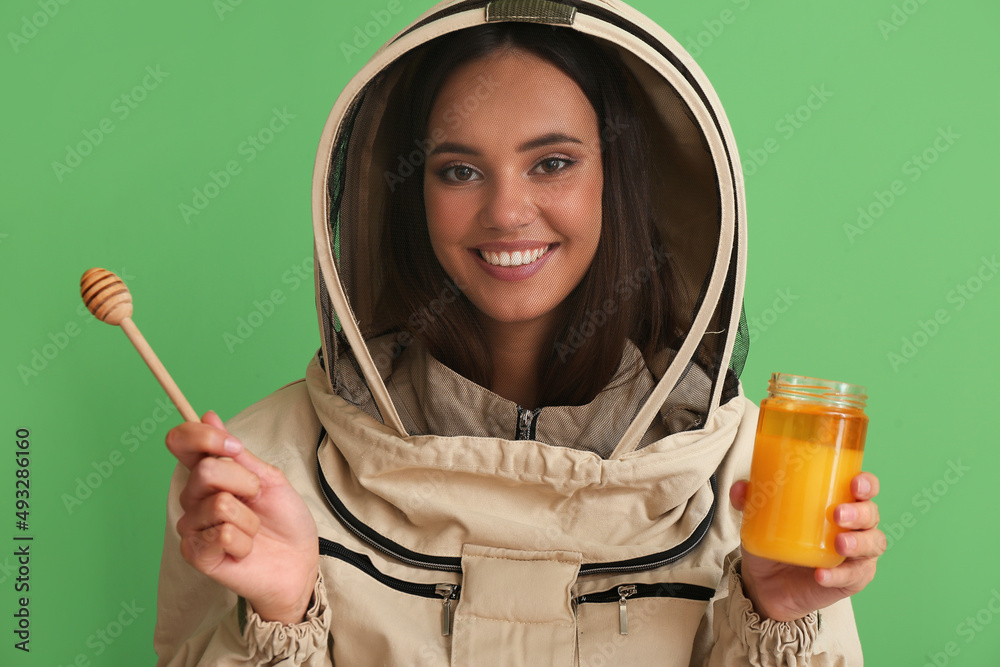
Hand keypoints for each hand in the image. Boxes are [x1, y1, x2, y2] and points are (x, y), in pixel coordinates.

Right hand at [165, 411, 318, 623]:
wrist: (298, 561)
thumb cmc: (284, 520)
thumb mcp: (268, 478)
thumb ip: (237, 453)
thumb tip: (208, 416)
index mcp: (207, 475)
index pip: (180, 442)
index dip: (201, 436)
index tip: (234, 446)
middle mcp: (192, 499)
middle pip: (207, 471)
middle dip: (246, 483)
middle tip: (257, 500)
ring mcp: (191, 527)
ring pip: (220, 504)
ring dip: (250, 518)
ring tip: (253, 530)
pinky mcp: (196, 555)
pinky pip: (223, 534)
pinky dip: (245, 541)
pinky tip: (245, 550)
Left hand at [730, 472, 884, 621]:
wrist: (767, 582)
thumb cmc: (774, 539)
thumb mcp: (759, 518)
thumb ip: (750, 500)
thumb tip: (740, 488)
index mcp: (839, 501)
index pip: (864, 488)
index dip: (866, 483)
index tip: (854, 484)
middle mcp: (855, 526)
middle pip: (872, 514)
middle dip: (860, 512)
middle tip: (837, 514)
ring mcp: (857, 554)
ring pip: (873, 544)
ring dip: (859, 542)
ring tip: (839, 544)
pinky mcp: (851, 579)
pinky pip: (853, 576)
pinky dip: (838, 575)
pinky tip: (821, 574)